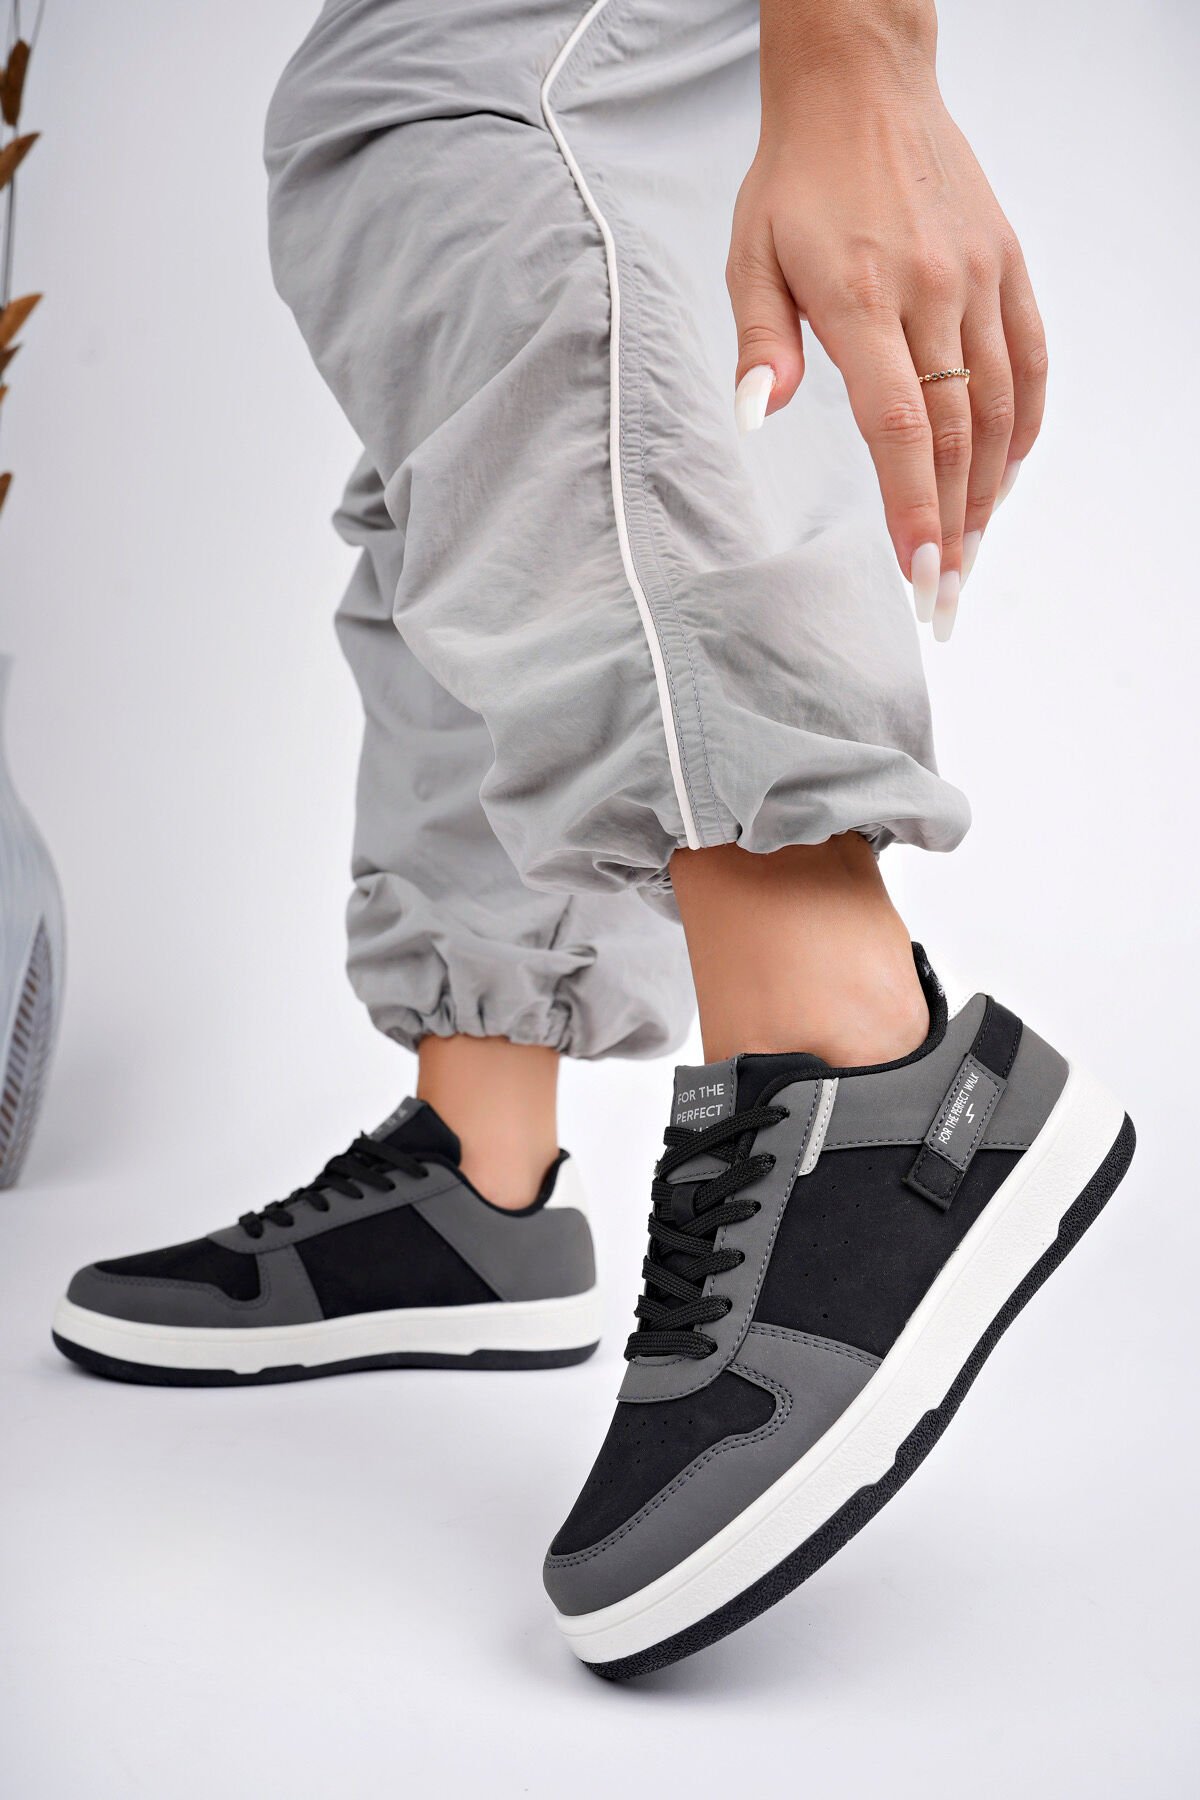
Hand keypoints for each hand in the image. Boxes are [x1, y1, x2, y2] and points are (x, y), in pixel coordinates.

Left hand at [726, 5, 1046, 637]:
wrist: (862, 83)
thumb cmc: (796, 177)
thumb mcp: (751, 254)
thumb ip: (758, 342)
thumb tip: (756, 416)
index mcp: (860, 299)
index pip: (899, 426)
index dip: (912, 506)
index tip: (918, 571)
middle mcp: (929, 292)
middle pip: (955, 434)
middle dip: (950, 525)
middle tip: (944, 593)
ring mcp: (976, 277)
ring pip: (999, 406)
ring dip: (988, 489)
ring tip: (969, 550)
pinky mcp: (1005, 264)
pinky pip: (1030, 358)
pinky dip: (1024, 424)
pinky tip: (1006, 473)